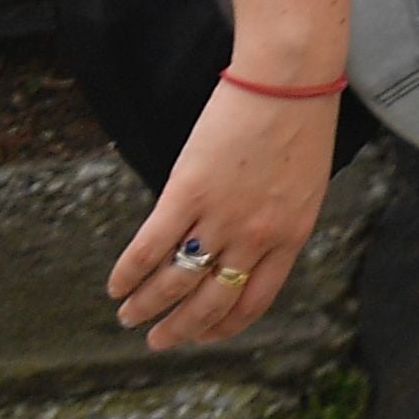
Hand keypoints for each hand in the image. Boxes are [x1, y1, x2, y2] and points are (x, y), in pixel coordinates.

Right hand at [110, 80, 338, 351]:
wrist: (290, 77)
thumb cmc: (302, 122)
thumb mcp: (303, 186)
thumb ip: (277, 223)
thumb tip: (245, 251)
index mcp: (291, 235)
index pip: (253, 302)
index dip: (223, 326)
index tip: (202, 336)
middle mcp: (257, 236)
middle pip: (211, 303)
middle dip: (179, 330)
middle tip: (156, 341)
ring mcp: (222, 216)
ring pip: (175, 283)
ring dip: (146, 307)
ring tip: (128, 316)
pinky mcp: (188, 192)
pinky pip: (151, 247)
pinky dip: (129, 272)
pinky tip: (116, 285)